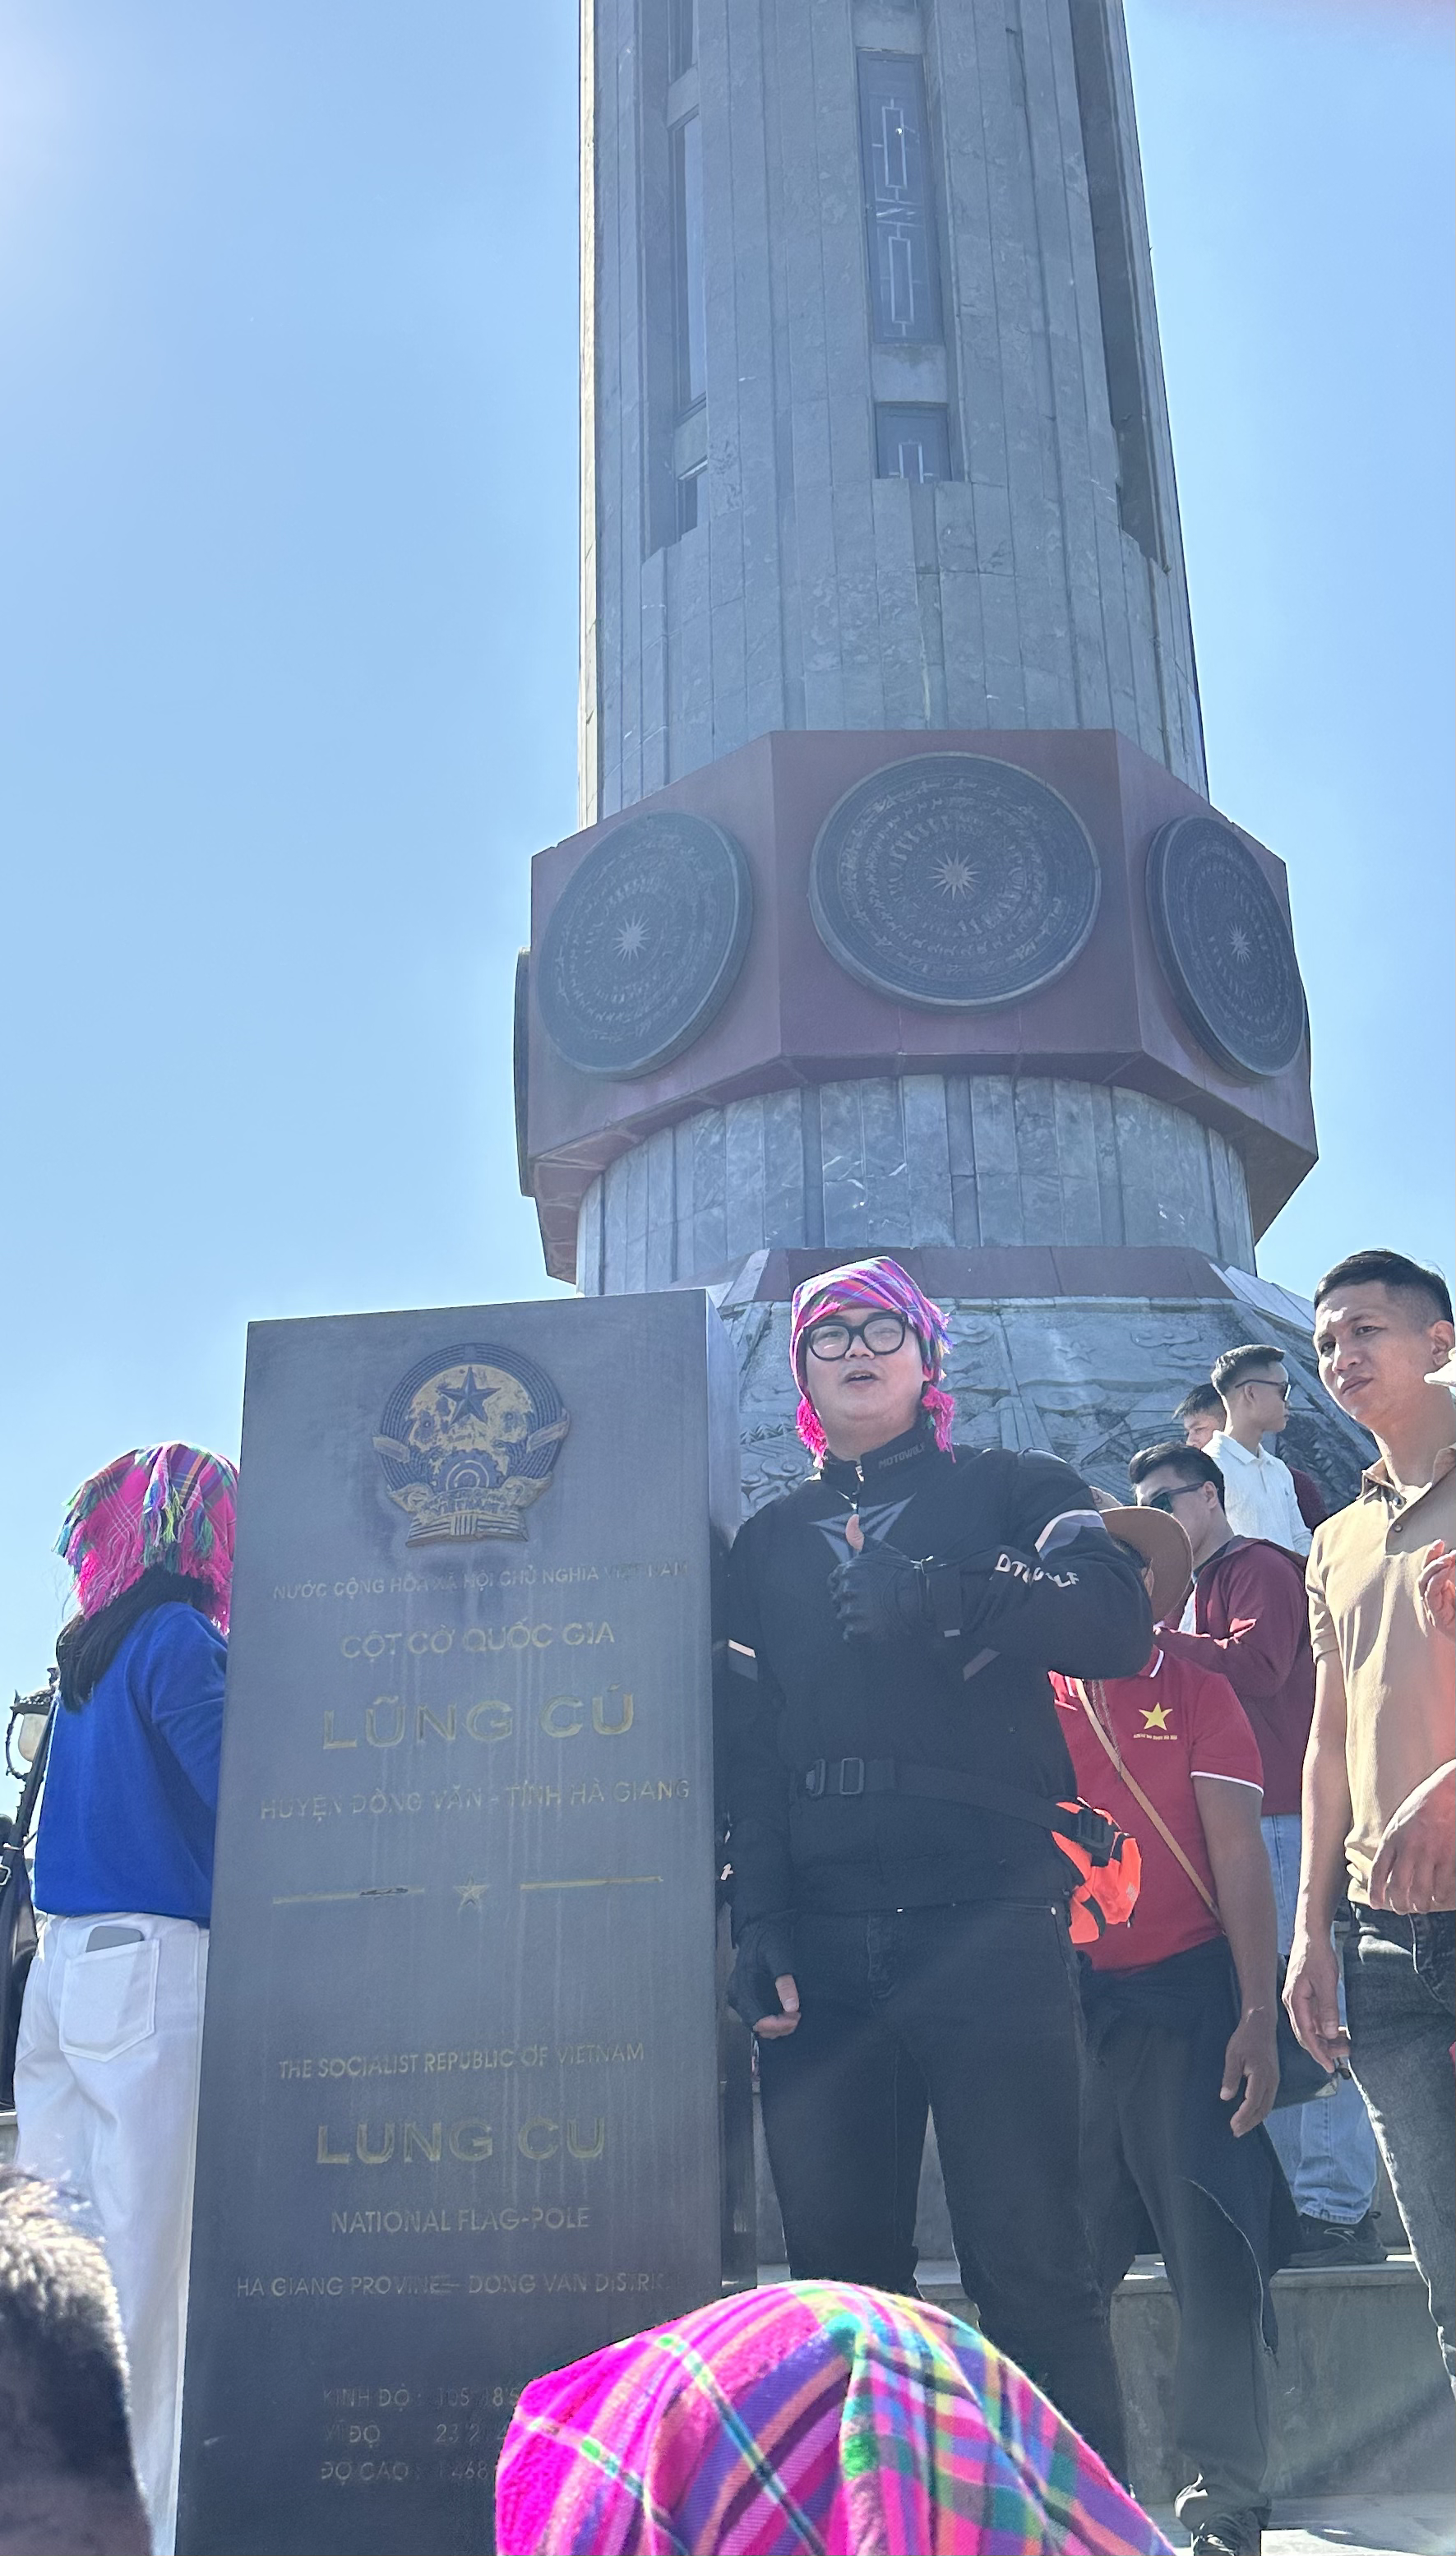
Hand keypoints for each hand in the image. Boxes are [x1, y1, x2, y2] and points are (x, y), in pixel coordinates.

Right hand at [726, 1916, 799, 2034]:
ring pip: (757, 2024)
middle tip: (797, 2015)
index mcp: (743, 1986)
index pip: (757, 2020)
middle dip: (779, 2026)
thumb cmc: (769, 1941)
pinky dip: (771, 2018)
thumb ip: (785, 1983)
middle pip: (756, 2026)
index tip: (794, 2019)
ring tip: (793, 2013)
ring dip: (776, 2024)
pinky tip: (784, 2010)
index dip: (777, 2026)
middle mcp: (736, 1995)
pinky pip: (756, 2016)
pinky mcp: (743, 1997)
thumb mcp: (781, 1957)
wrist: (758, 1929)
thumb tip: (792, 2008)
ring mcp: (738, 1996)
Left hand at [829, 1514, 928, 1642]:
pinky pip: (849, 1637)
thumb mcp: (882, 1551)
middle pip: (837, 1602)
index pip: (832, 1583)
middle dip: (851, 1603)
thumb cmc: (903, 1573)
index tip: (857, 1592)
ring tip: (874, 1617)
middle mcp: (846, 1591)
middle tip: (870, 1606)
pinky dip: (858, 1636)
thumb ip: (863, 1540)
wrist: (920, 1595)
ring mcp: (852, 1612)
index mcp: (847, 1572)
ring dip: (856, 1619)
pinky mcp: (859, 1631)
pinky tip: (872, 1629)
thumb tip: (852, 1527)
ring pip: (844, 1619)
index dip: (844, 1588)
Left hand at [1220, 2008, 1279, 2135]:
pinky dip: (1260, 2110)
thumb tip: (1225, 2097)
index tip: (1232, 2125)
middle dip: (1249, 2123)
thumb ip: (1230, 2076)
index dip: (1243, 2116)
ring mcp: (1274, 2080)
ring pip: (1267, 2106)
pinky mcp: (1274, 2078)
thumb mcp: (1233, 2055)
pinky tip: (1251, 2114)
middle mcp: (1271, 2080)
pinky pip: (1269, 2099)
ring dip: (1255, 2119)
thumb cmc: (1245, 2039)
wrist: (1261, 2025)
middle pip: (1263, 2109)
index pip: (1252, 2102)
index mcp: (1261, 2075)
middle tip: (1236, 2132)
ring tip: (1242, 2127)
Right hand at [1282, 1930, 1347, 2073]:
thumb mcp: (1326, 1981)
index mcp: (1294, 2001)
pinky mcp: (1305, 1995)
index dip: (1318, 2052)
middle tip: (1345, 2055)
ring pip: (1311, 2027)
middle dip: (1325, 2048)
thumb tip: (1328, 2034)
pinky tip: (1338, 2030)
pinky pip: (1314, 2018)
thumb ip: (1327, 2009)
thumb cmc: (1317, 1954)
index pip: (1305, 2035)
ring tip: (1346, 2044)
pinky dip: (1325, 2027)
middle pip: (1306, 2034)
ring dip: (1326, 2038)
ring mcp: (1298, 1999)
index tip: (1330, 2067)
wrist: (1312, 1934)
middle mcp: (1293, 2003)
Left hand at [1369, 1764, 1455, 1913]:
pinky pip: (1443, 1887)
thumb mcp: (1400, 1820)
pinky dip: (1440, 1897)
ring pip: (1421, 1892)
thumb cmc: (1424, 1803)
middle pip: (1399, 1887)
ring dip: (1420, 1905)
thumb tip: (1386, 1865)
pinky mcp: (1448, 1857)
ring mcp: (1430, 1854)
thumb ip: (1393, 1843)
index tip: (1376, 1904)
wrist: (1448, 1791)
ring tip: (1420, 1906)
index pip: (1379, 1871)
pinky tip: (1438, 1898)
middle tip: (1402, 1909)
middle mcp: (1409, 1848)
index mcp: (1393, 1838)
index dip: (1376, 1891)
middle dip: (1399, 1904)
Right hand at [1418, 1542, 1454, 1638]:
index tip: (1440, 1543)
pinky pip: (1430, 1595)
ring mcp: (1435, 1611)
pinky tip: (1445, 1570)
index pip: (1431, 1573)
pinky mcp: (1438, 1619)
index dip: (1432, 1556)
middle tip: (1443, 1548)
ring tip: (1447, 1559)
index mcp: (1442, 1596)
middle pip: (1424, 1576)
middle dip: (1430, 1559)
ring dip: (1433, 1568)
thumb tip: (1454, 1556)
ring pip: (1423, 1584)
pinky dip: (1436, 1580)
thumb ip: (1455, 1574)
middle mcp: (1435, 1603)